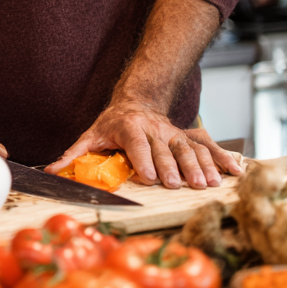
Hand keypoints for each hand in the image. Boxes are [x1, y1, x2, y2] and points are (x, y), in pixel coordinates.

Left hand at [44, 100, 242, 188]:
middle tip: (179, 185)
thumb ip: (73, 155)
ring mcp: (173, 131)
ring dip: (200, 165)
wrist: (134, 103)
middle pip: (165, 148)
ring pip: (189, 147)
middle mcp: (154, 128)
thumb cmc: (110, 125)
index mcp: (128, 127)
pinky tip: (234, 171)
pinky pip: (207, 144)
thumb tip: (51, 170)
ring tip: (206, 184)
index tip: (150, 178)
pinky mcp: (187, 135)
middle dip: (173, 167)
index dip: (144, 160)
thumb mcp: (89, 136)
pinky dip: (222, 157)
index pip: (137, 144)